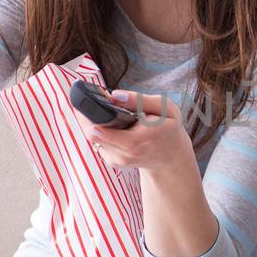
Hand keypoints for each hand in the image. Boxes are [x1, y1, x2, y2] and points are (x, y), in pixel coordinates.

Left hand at [71, 88, 192, 173]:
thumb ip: (140, 100)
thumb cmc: (168, 129)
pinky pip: (97, 142)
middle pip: (91, 133)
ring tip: (104, 110)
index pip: (101, 131)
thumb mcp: (165, 108)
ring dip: (93, 122)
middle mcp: (125, 154)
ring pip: (92, 137)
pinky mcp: (112, 161)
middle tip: (88, 98)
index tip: (86, 97)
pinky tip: (111, 123)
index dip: (89, 114)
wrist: (171, 156)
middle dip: (87, 114)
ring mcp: (117, 159)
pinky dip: (99, 130)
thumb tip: (114, 96)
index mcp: (137, 141)